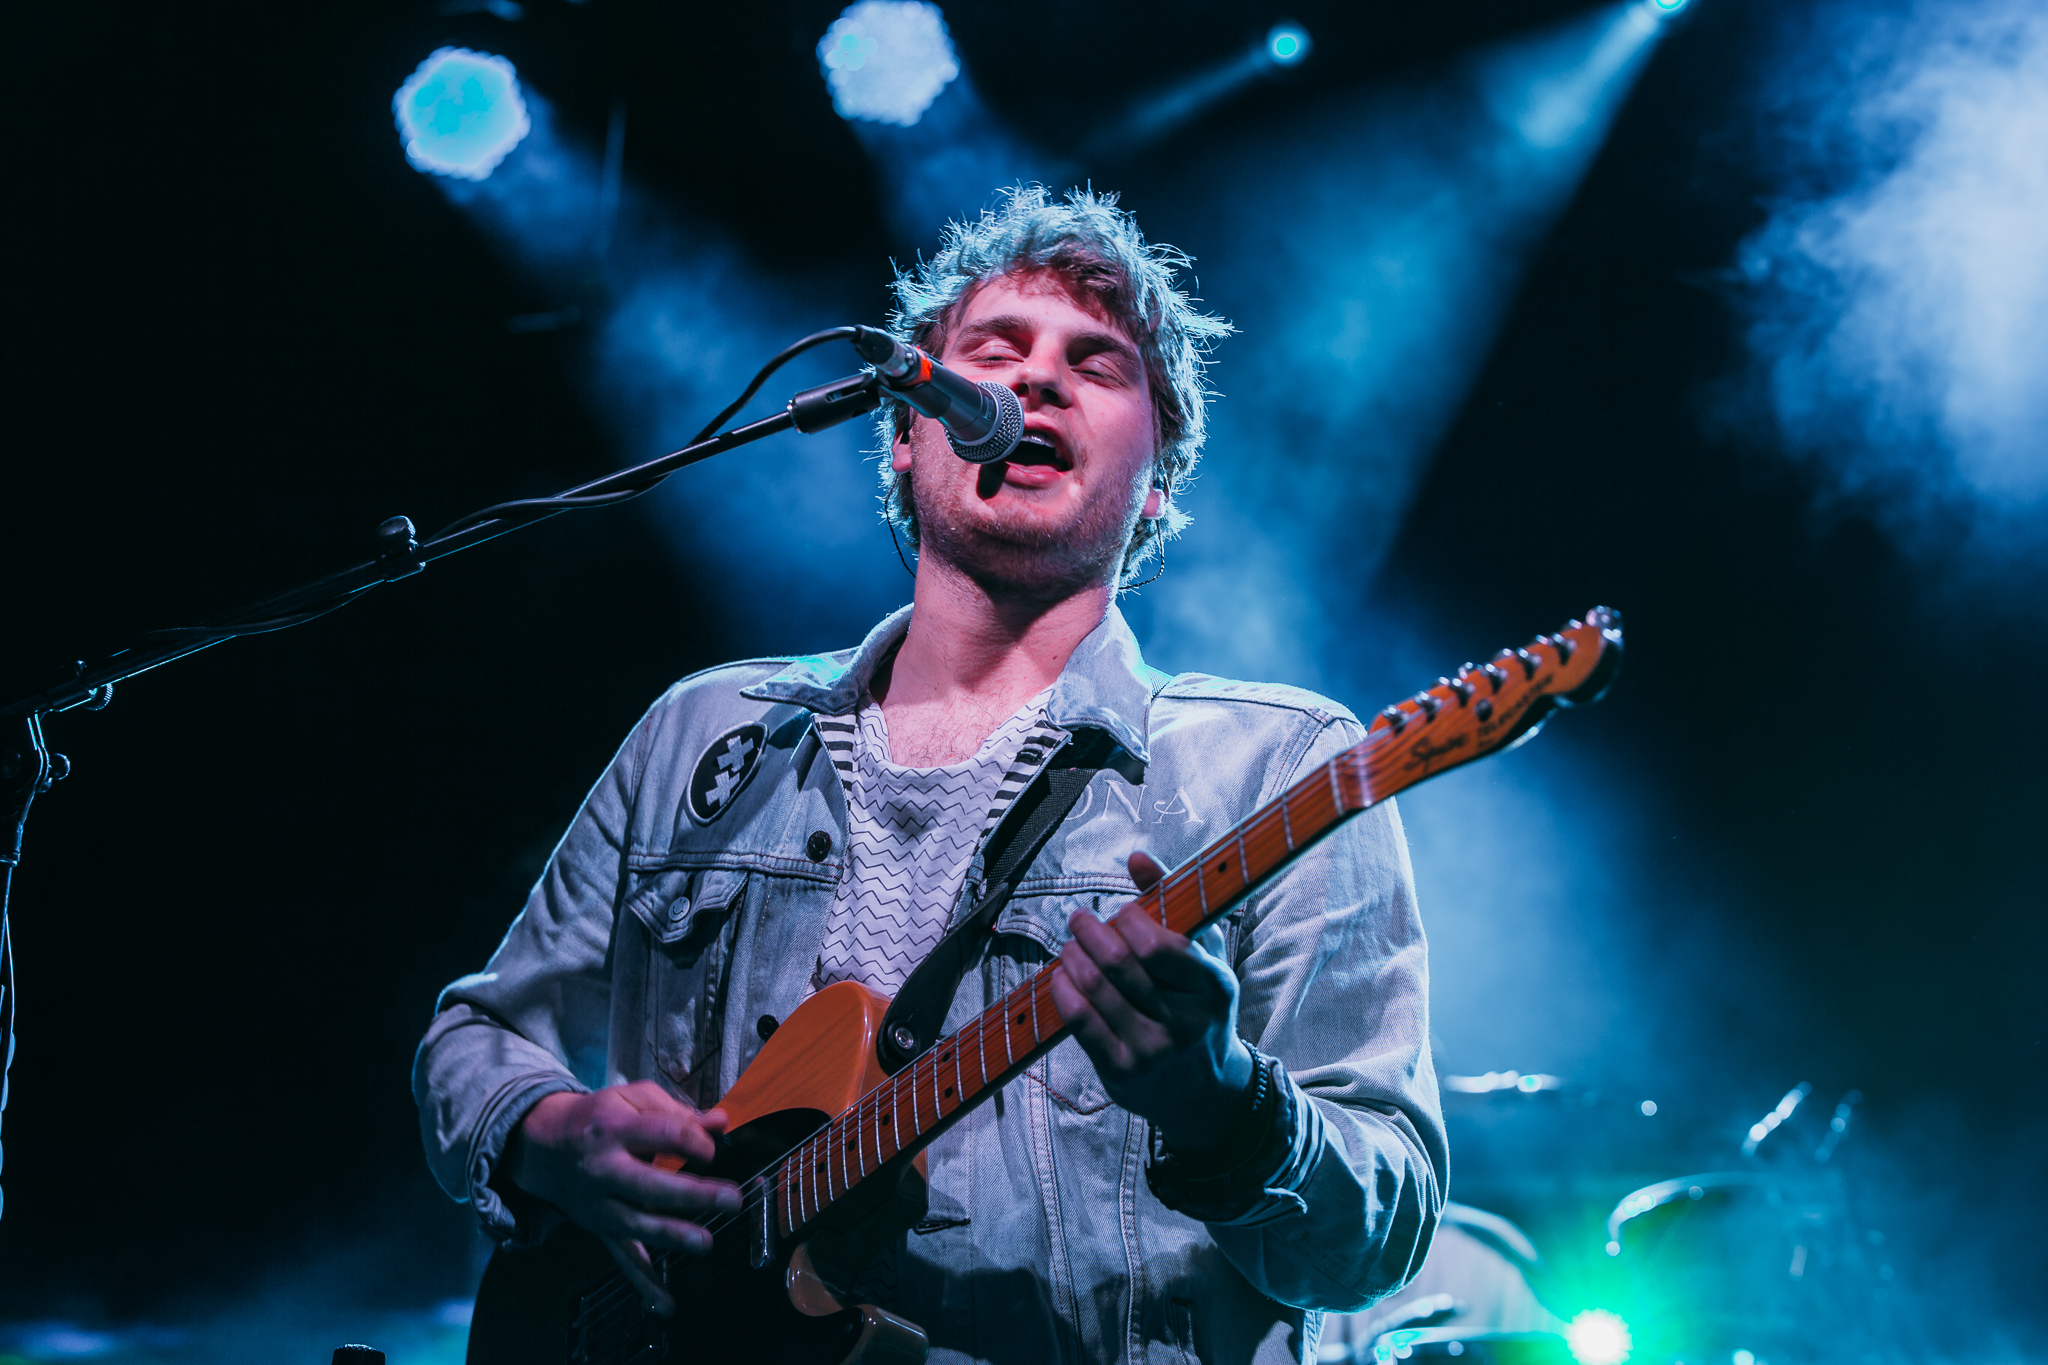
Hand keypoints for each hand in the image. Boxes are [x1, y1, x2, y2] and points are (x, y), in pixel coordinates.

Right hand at [504, 1081, 739, 1314]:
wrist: (543, 1145)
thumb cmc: (598, 1117)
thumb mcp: (630, 1098)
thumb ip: (675, 1109)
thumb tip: (720, 1122)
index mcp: (614, 1128)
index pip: (663, 1134)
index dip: (694, 1141)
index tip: (712, 1149)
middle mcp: (604, 1169)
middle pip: (650, 1184)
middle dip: (693, 1193)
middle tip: (732, 1199)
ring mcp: (600, 1204)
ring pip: (637, 1225)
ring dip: (673, 1236)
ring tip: (706, 1244)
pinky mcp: (600, 1229)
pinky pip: (622, 1259)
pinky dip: (644, 1284)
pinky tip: (666, 1305)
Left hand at [1048, 852, 1256, 1152]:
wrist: (1203, 1089)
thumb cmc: (1199, 1008)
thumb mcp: (1203, 956)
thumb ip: (1173, 903)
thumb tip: (1138, 856)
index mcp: (1211, 986)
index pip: (1159, 945)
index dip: (1129, 921)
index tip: (1120, 913)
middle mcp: (1184, 1021)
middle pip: (1119, 962)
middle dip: (1090, 931)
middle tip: (1080, 920)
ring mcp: (1152, 1049)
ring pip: (1093, 987)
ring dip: (1071, 956)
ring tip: (1070, 945)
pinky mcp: (1121, 1070)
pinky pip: (1079, 1020)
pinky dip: (1062, 989)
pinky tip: (1061, 975)